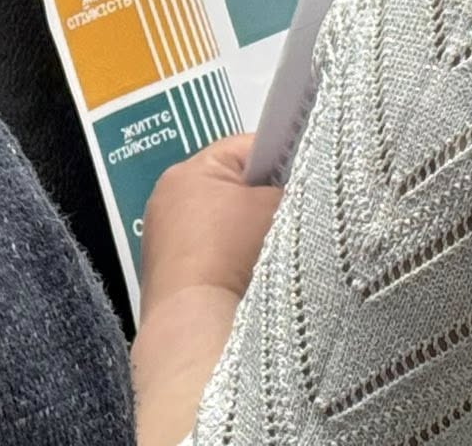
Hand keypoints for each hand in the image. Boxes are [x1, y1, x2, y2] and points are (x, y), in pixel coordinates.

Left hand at [140, 134, 282, 310]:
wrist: (195, 322)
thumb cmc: (232, 252)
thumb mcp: (274, 206)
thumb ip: (289, 188)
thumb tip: (297, 190)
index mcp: (189, 169)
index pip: (246, 149)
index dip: (282, 158)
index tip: (308, 178)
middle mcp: (168, 197)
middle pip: (233, 185)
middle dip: (264, 198)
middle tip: (295, 213)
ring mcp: (163, 238)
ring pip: (222, 222)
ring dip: (247, 232)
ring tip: (275, 250)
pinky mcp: (166, 274)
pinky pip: (209, 253)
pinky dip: (230, 259)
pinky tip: (250, 276)